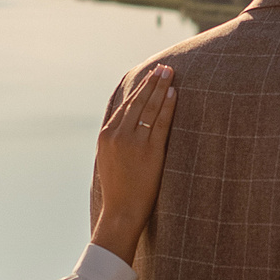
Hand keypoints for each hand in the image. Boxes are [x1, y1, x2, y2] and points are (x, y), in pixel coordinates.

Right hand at [91, 65, 176, 264]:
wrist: (122, 212)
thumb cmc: (119, 190)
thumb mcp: (109, 161)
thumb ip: (116, 141)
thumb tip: (128, 126)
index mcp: (106, 136)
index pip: (125, 106)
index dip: (139, 89)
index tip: (149, 76)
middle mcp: (117, 135)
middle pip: (137, 102)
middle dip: (151, 83)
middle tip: (163, 68)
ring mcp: (133, 142)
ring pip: (149, 108)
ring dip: (160, 88)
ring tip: (170, 74)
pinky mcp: (149, 151)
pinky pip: (160, 123)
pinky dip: (167, 107)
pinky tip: (174, 94)